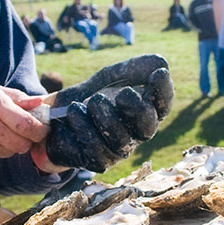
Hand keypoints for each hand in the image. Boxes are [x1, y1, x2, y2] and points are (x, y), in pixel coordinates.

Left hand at [40, 54, 174, 172]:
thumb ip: (133, 68)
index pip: (163, 104)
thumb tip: (160, 62)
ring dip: (105, 115)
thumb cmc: (93, 96)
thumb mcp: (112, 76)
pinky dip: (83, 125)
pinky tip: (75, 111)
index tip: (158, 73)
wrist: (59, 116)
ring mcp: (118, 149)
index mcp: (146, 110)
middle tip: (123, 93)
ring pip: (120, 139)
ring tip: (93, 99)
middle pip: (148, 127)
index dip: (164, 91)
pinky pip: (95, 148)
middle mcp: (136, 133)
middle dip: (136, 108)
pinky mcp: (98, 161)